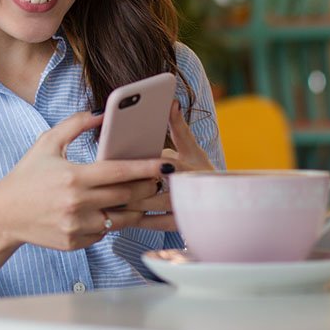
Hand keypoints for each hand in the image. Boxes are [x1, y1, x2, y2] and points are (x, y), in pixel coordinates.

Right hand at [0, 110, 166, 251]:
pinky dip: (109, 222)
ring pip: (121, 219)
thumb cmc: (27, 175)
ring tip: (137, 195)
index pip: (120, 171)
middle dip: (146, 187)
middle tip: (156, 180)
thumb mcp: (47, 142)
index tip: (166, 164)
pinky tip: (107, 211)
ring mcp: (77, 226)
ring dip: (133, 208)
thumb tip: (103, 113)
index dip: (147, 167)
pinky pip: (104, 233)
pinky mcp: (75, 243)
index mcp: (73, 177)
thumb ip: (76, 124)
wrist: (3, 214)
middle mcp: (77, 204)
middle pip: (127, 196)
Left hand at [120, 101, 216, 231]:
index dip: (138, 163)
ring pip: (148, 205)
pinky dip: (137, 219)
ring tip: (107, 196)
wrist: (225, 203)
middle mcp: (188, 188)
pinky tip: (123, 214)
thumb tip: (171, 102)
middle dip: (127, 182)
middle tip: (104, 179)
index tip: (117, 159)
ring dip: (127, 201)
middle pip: (149, 185)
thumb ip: (179, 126)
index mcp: (188, 166)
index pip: (159, 162)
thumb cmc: (202, 171)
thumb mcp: (192, 148)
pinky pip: (153, 224)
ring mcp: (185, 209)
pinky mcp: (182, 226)